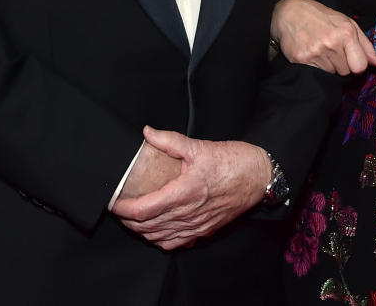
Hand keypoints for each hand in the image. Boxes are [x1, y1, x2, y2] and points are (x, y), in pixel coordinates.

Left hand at [112, 127, 269, 249]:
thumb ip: (170, 141)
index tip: (115, 202)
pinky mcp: (206, 230)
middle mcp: (189, 214)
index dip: (124, 209)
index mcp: (185, 192)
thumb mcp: (200, 146)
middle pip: (147, 227)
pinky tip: (158, 231)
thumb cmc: (234, 161)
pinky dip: (162, 240)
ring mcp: (197, 225)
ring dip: (143, 231)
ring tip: (134, 220)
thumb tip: (148, 132)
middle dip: (129, 220)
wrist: (260, 176)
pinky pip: (177, 243)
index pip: (144, 210)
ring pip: (160, 237)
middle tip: (120, 209)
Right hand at [270, 0, 375, 74]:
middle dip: (342, 64)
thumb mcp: (347, 23)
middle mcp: (331, 43)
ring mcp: (316, 52)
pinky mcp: (302, 59)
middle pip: (346, 72)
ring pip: (331, 73)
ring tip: (321, 49)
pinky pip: (316, 73)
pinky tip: (312, 53)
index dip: (357, 64)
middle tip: (332, 49)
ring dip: (328, 65)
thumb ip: (365, 44)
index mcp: (346, 33)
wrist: (289, 13)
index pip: (360, 66)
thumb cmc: (321, 17)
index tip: (351, 58)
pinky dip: (316, 66)